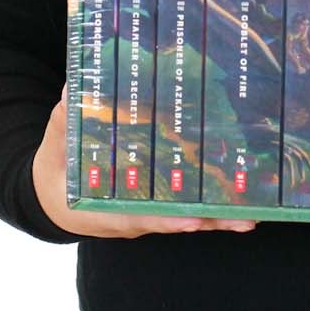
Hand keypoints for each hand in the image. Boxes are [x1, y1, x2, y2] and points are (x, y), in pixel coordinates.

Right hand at [32, 84, 255, 238]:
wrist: (57, 195)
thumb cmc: (57, 170)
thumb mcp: (55, 148)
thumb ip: (66, 122)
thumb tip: (74, 90)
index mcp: (106, 209)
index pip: (138, 216)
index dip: (165, 219)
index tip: (190, 220)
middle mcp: (134, 214)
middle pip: (176, 220)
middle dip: (209, 220)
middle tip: (245, 217)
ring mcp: (149, 210)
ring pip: (188, 215)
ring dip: (219, 214)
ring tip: (253, 211)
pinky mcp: (160, 200)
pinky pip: (187, 202)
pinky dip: (210, 200)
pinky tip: (238, 192)